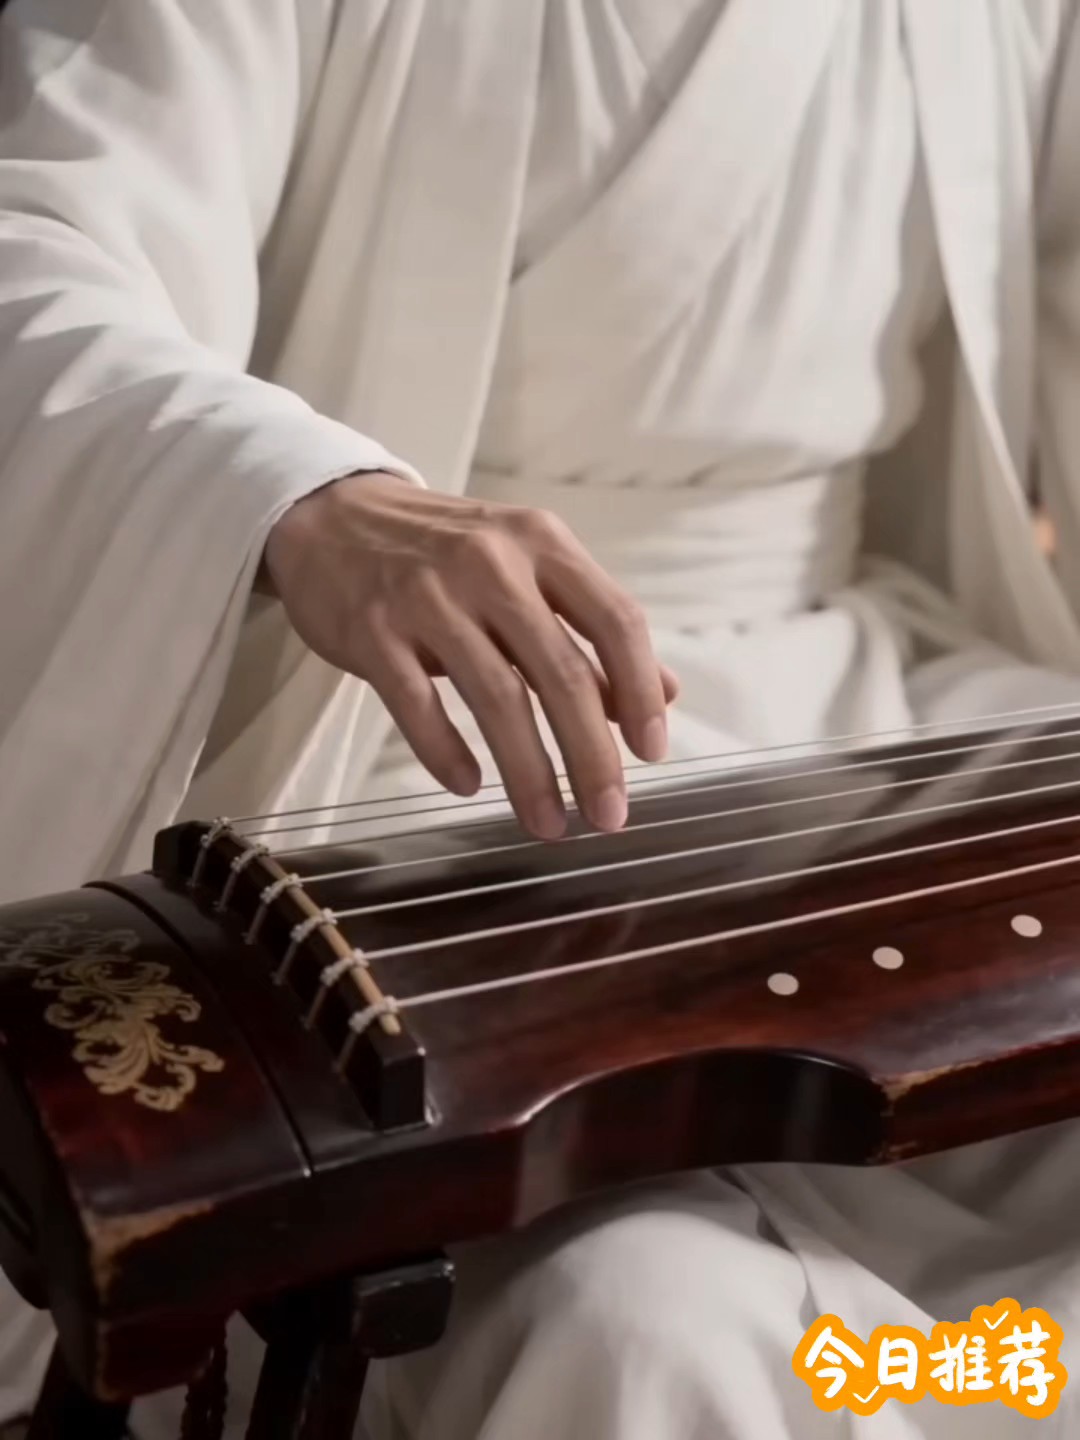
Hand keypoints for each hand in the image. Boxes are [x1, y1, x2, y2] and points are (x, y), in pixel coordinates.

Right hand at [263, 472, 678, 838]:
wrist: (331, 513)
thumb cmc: (442, 549)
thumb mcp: (525, 566)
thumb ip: (590, 627)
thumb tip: (666, 694)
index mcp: (541, 543)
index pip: (615, 620)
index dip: (640, 693)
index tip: (651, 752)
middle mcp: (491, 563)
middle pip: (561, 673)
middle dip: (592, 756)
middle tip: (609, 815)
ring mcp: (428, 595)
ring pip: (496, 698)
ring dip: (528, 773)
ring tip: (549, 824)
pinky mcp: (373, 629)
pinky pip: (418, 704)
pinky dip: (445, 753)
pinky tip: (468, 786)